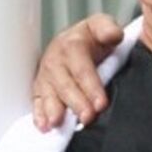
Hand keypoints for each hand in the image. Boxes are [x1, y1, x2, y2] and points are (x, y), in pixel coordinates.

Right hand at [32, 14, 123, 130]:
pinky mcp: (40, 87)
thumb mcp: (102, 26)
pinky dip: (38, 115)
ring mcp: (46, 75)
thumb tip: (113, 35)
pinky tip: (44, 126)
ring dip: (53, 110)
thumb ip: (109, 29)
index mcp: (72, 45)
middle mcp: (56, 60)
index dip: (91, 87)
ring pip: (49, 94)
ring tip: (58, 123)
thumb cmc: (92, 38)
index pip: (82, 68)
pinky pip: (37, 101)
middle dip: (76, 103)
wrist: (76, 40)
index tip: (101, 103)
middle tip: (87, 118)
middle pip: (65, 85)